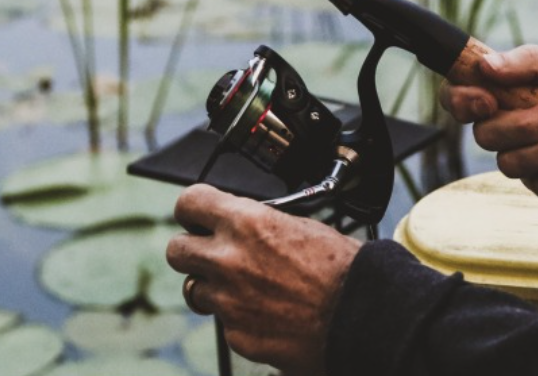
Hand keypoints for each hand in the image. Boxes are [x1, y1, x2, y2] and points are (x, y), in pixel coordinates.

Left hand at [165, 184, 360, 374]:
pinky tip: (269, 312)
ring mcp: (228, 301)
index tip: (198, 216)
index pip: (189, 203)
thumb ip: (259, 223)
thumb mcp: (299, 225)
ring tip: (246, 288)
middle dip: (192, 250)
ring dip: (214, 287)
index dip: (193, 210)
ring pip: (195, 290)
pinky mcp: (237, 334)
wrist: (361, 315)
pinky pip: (225, 321)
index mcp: (245, 223)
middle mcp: (228, 260)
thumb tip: (241, 223)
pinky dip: (240, 317)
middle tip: (213, 254)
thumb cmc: (341, 268)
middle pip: (176, 250)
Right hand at [439, 45, 537, 199]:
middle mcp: (512, 121)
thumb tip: (485, 65)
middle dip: (523, 126)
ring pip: (509, 165)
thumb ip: (530, 63)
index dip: (460, 100)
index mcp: (510, 87)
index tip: (485, 100)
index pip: (460, 95)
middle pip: (484, 135)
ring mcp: (530, 154)